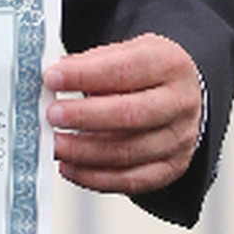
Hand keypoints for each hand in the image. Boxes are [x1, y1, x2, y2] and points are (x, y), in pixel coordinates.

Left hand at [44, 33, 201, 195]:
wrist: (181, 95)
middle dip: (83, 116)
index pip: (123, 70)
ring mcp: (178, 140)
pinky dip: (94, 177)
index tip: (52, 78)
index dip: (83, 75)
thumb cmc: (148, 73)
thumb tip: (57, 76)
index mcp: (168, 65)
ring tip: (55, 143)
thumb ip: (93, 62)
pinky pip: (130, 181)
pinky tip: (71, 166)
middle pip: (129, 115)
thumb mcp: (127, 51)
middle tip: (53, 115)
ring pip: (127, 152)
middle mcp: (179, 103)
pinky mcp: (170, 168)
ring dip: (83, 151)